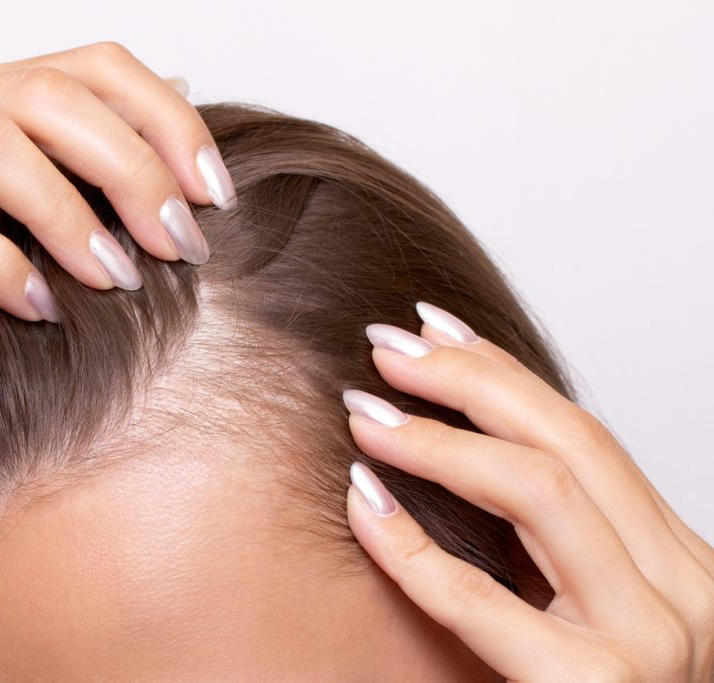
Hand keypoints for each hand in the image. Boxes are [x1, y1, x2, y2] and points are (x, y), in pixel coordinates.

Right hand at [0, 41, 232, 420]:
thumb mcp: (5, 217)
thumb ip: (75, 160)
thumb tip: (176, 94)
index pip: (86, 67)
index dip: (164, 120)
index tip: (213, 197)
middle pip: (45, 95)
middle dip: (132, 169)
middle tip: (181, 246)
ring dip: (70, 214)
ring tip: (118, 279)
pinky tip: (38, 310)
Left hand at [343, 301, 713, 679]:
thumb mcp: (597, 611)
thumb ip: (560, 549)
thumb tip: (473, 454)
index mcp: (679, 565)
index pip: (585, 437)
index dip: (504, 373)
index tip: (437, 329)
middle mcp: (682, 593)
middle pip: (567, 444)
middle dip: (469, 382)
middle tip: (387, 348)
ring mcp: (648, 643)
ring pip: (540, 494)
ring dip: (439, 442)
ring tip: (367, 413)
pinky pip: (482, 601)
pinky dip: (412, 545)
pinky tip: (362, 502)